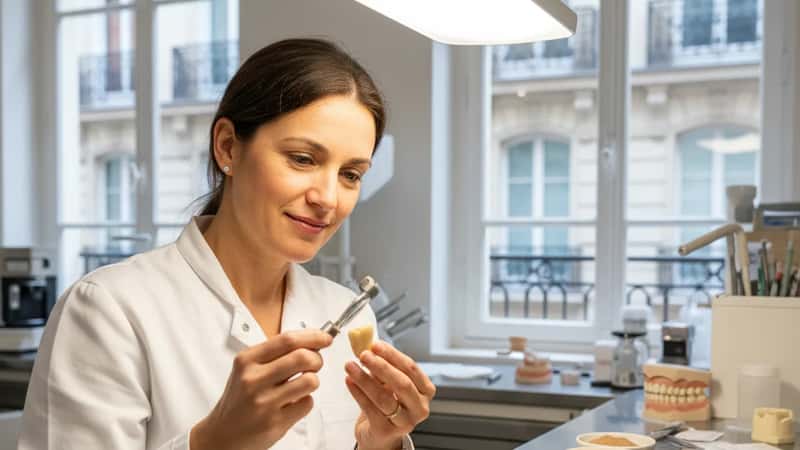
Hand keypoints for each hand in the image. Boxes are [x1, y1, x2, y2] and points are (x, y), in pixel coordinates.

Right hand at [190, 329, 332, 449]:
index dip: (312, 336)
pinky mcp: (275, 422)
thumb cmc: (240, 399)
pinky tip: (293, 403)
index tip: (325, 337)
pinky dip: (306, 401)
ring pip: (310, 380)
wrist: (223, 434)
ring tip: (302, 384)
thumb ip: (276, 354)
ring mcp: (264, 402)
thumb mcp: (247, 369)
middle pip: (302, 358)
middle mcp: (253, 379)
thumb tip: (312, 341)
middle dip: (317, 358)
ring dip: (313, 380)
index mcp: (247, 360)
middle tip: (315, 363)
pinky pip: (307, 403)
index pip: (287, 340)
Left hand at [344, 341, 435, 449]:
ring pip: (384, 397)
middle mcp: (419, 407)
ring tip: (351, 366)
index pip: (411, 368)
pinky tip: (349, 382)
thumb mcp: (390, 384)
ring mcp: (406, 422)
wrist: (380, 435)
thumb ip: (383, 367)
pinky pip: (370, 409)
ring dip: (365, 379)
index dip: (392, 355)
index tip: (376, 345)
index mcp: (425, 390)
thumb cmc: (388, 406)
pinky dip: (358, 393)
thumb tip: (369, 347)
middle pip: (401, 383)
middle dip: (381, 366)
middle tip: (364, 355)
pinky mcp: (387, 431)